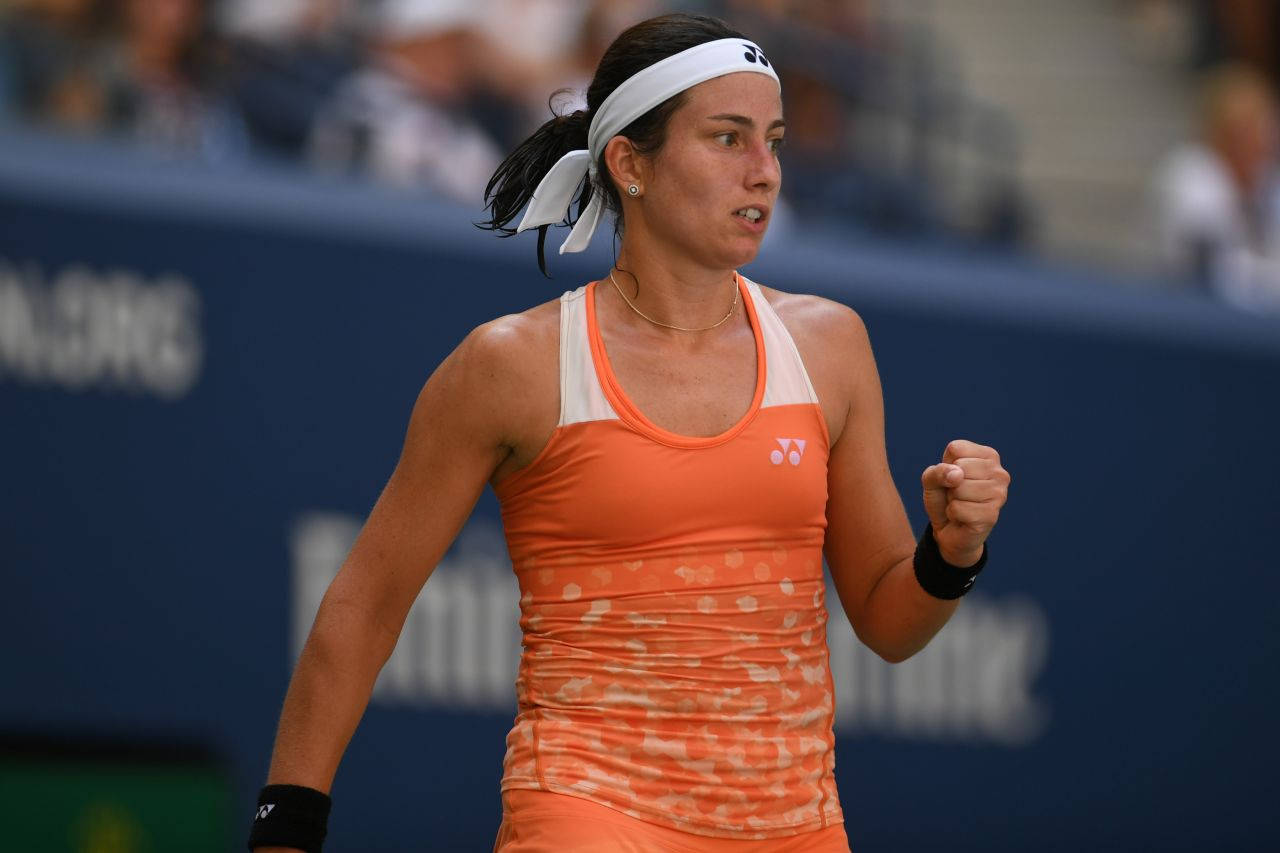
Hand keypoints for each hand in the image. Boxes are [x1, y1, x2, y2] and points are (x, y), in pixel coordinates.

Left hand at [921, 439, 1009, 566]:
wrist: (949, 531)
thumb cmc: (944, 498)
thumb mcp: (931, 479)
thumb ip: (937, 471)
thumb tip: (957, 475)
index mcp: (988, 456)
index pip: (956, 449)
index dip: (945, 465)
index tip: (953, 477)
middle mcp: (999, 473)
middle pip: (959, 467)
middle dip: (949, 484)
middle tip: (957, 494)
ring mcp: (999, 494)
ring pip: (959, 488)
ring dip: (952, 500)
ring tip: (961, 504)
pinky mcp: (992, 515)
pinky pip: (958, 508)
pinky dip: (953, 514)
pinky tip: (963, 517)